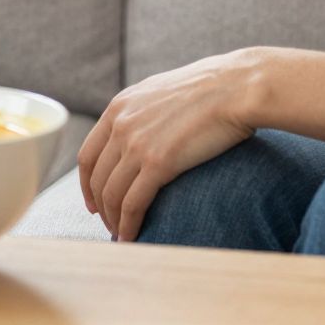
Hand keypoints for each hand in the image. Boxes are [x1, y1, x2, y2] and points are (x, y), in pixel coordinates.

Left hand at [79, 50, 266, 242]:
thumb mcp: (163, 91)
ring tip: (123, 236)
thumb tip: (145, 131)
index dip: (87, 184)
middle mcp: (121, 125)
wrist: (237, 87)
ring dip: (114, 221)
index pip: (88, 154)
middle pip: (97, 178)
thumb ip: (144, 112)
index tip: (94, 202)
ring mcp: (136, 144)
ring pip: (112, 194)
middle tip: (110, 224)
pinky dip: (129, 225)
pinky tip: (133, 237)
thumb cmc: (212, 89)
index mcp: (119, 107)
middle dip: (101, 207)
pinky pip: (133, 203)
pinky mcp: (158, 162)